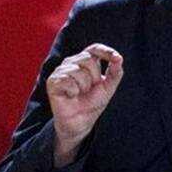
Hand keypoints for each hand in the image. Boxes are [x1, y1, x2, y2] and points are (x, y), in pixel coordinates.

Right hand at [46, 43, 123, 165]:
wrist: (81, 122)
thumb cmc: (92, 103)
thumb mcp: (108, 88)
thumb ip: (115, 73)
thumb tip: (119, 58)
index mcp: (85, 61)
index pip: (94, 49)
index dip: (105, 51)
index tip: (116, 58)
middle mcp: (71, 63)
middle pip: (88, 60)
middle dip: (95, 78)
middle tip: (89, 90)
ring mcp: (61, 71)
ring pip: (78, 71)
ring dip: (84, 87)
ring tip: (79, 94)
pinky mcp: (52, 81)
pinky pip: (68, 81)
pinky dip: (73, 91)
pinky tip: (71, 96)